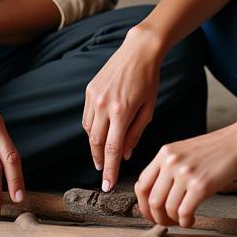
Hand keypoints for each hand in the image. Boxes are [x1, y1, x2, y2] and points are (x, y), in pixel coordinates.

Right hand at [82, 25, 163, 190]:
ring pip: (89, 131)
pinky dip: (92, 129)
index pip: (112, 149)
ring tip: (102, 157)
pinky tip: (99, 135)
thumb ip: (135, 133)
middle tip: (103, 174)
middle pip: (97, 143)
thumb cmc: (149, 80)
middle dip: (100, 161)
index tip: (107, 185)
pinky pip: (87, 117)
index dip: (109, 170)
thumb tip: (124, 154)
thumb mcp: (148, 109)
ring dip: (95, 146)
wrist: (138, 51)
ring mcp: (93, 97)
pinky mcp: (89, 90)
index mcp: (121, 112)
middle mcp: (104, 105)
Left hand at [134, 122, 236, 227]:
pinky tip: (192, 219)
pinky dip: (186, 222)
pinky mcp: (201, 185)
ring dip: (173, 221)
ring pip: (167, 208)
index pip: (142, 184)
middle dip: (157, 218)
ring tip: (182, 220)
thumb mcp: (184, 152)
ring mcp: (185, 173)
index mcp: (164, 153)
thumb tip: (156, 196)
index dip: (143, 205)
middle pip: (152, 200)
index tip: (152, 214)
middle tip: (167, 223)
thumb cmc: (215, 150)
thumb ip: (169, 168)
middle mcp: (171, 162)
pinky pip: (184, 212)